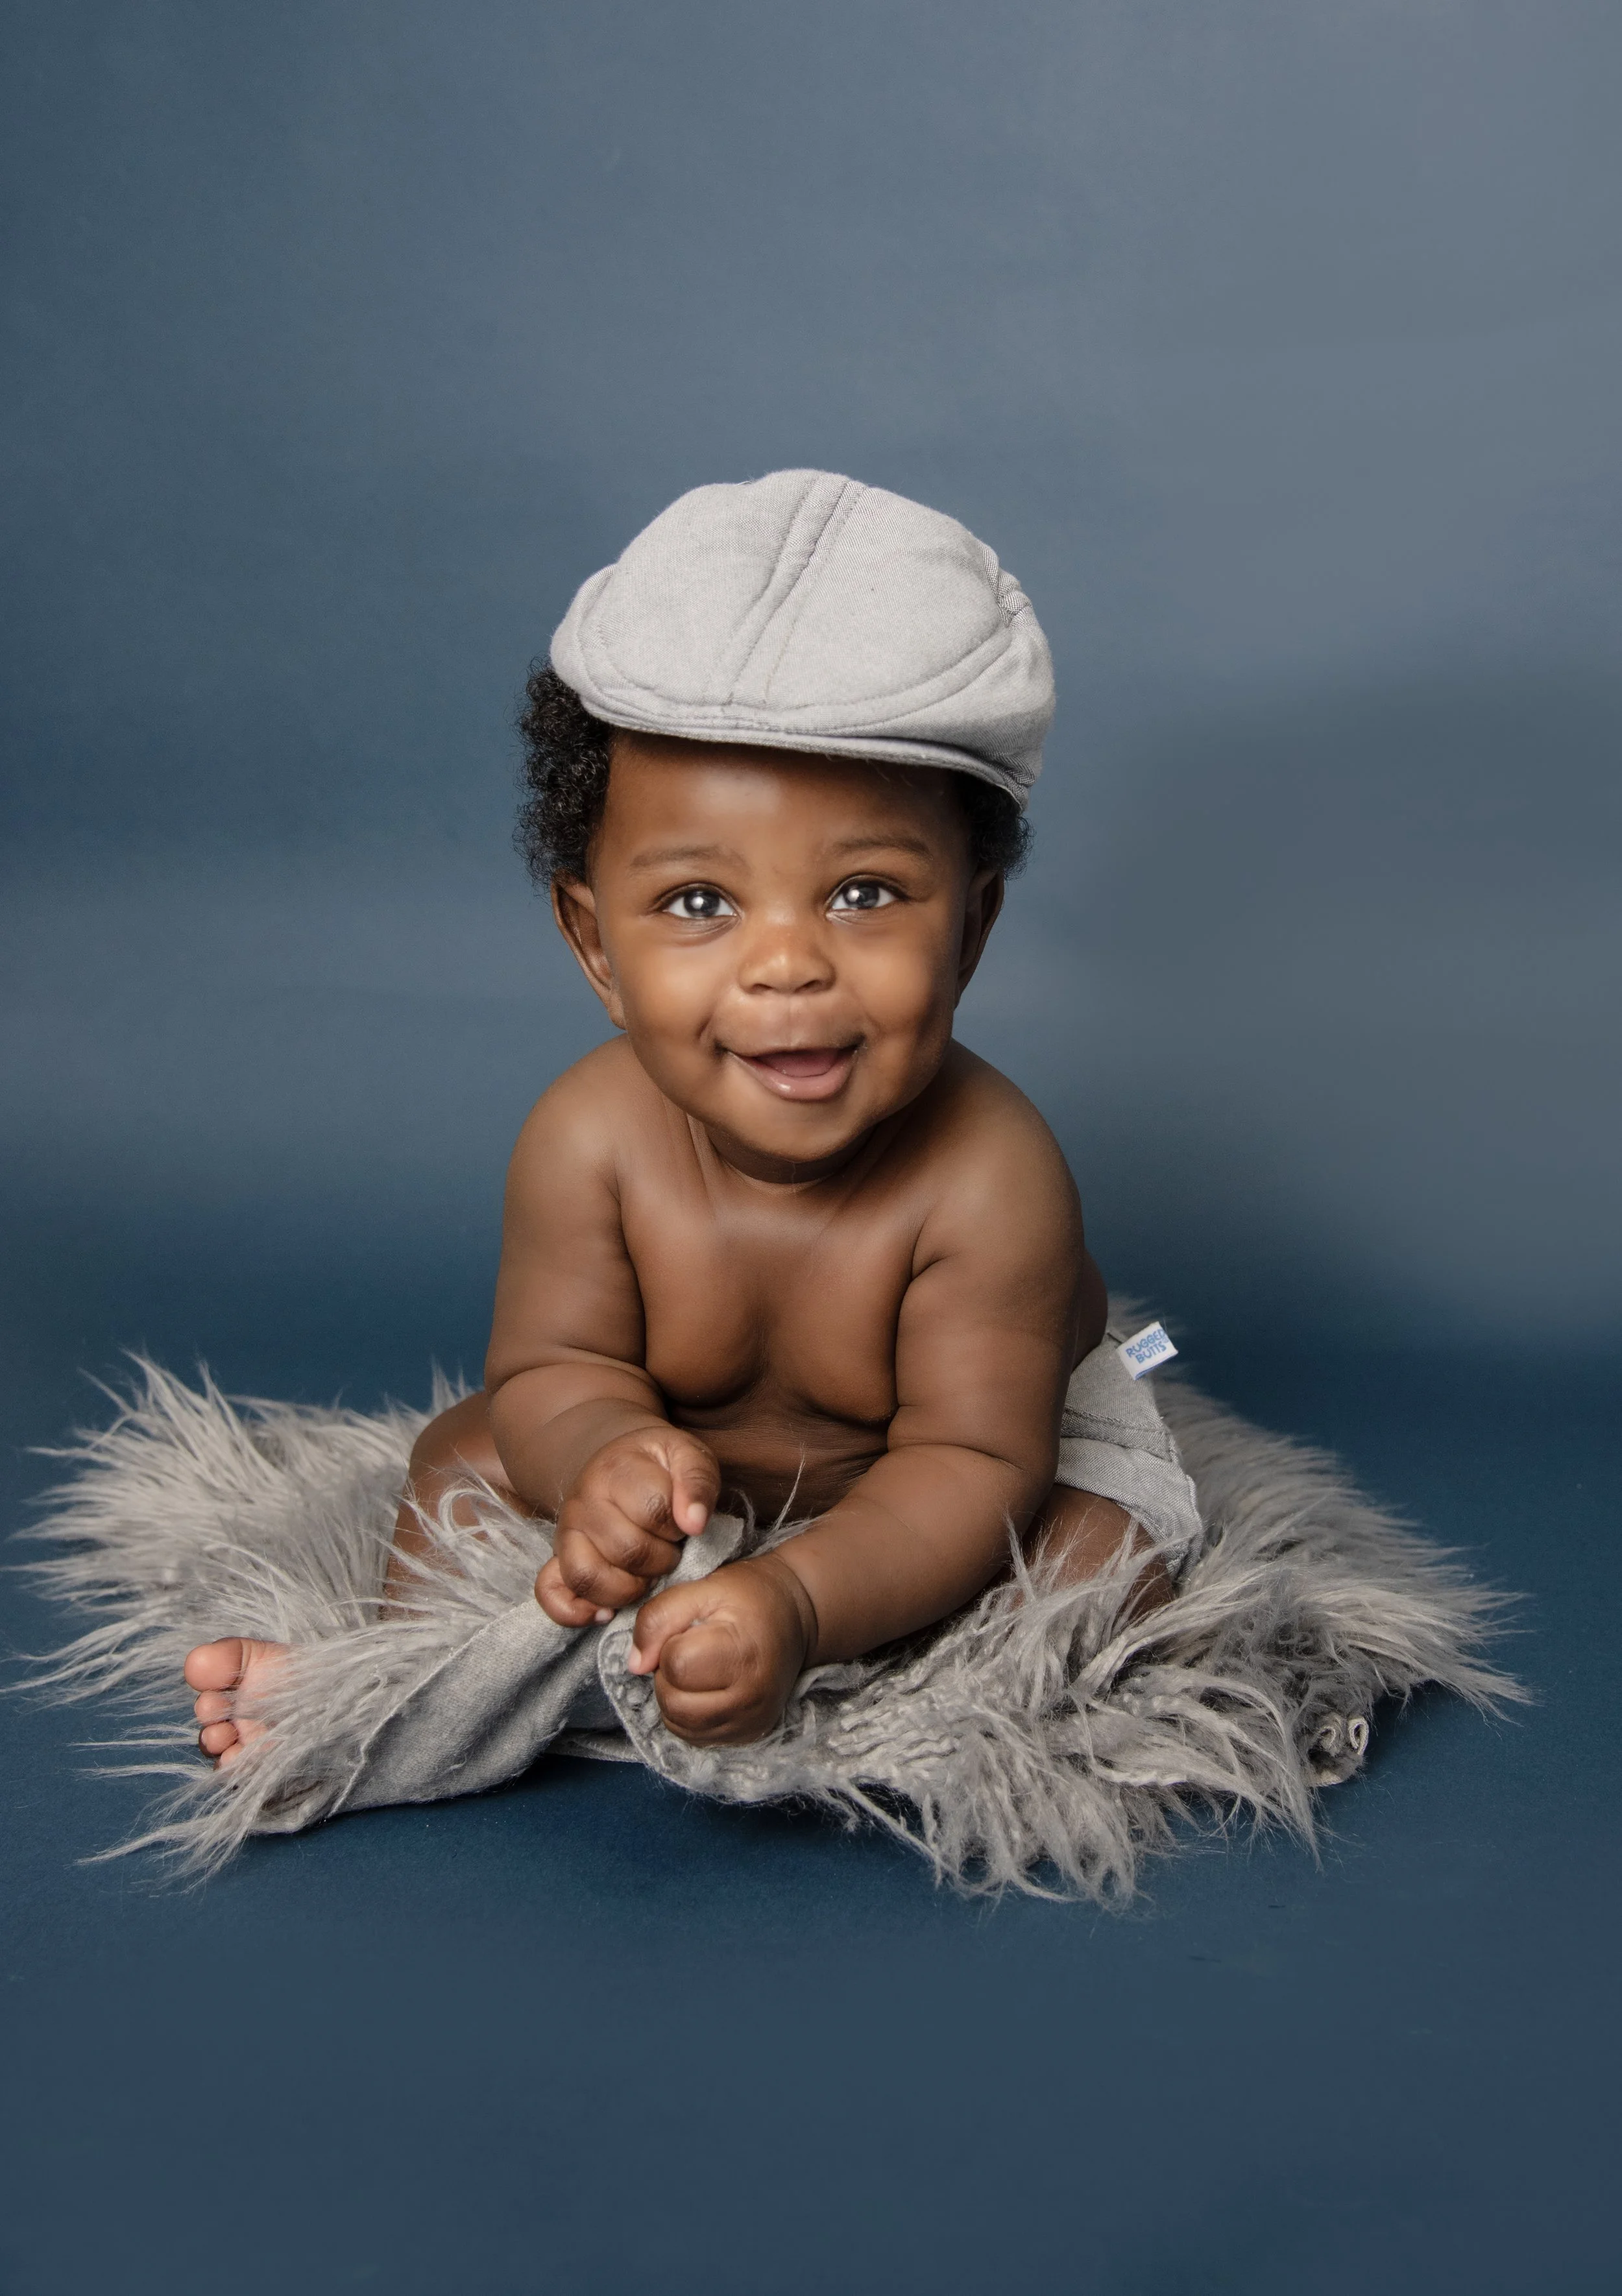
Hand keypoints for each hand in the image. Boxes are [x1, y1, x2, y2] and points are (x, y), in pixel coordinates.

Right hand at [534, 1426, 719, 1628]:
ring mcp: (565, 1534)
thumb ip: (697, 1482)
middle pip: (628, 1551)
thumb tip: (694, 1524)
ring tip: (646, 1574)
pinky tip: (606, 1613)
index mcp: (616, 1471)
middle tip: (670, 1548)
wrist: (623, 1465)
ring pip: (590, 1578)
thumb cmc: (660, 1466)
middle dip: (663, 1559)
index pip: (653, 1511)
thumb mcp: (688, 1457)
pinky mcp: (556, 1560)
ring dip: (630, 1588)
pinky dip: (576, 1612)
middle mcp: (582, 1503)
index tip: (682, 1521)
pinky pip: (552, 1594)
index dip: (678, 1525)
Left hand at [628, 1554, 817, 1745]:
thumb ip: (659, 1617)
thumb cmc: (747, 1598)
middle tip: (689, 1649)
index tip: (689, 1630)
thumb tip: (635, 1664)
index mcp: (742, 1652)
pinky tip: (704, 1688)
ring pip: (679, 1724)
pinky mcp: (748, 1734)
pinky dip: (687, 1714)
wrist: (794, 1618)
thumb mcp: (702, 1589)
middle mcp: (751, 1696)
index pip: (676, 1664)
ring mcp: (751, 1720)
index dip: (669, 1644)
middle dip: (668, 1674)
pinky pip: (695, 1736)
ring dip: (674, 1696)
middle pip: (674, 1702)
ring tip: (696, 1668)